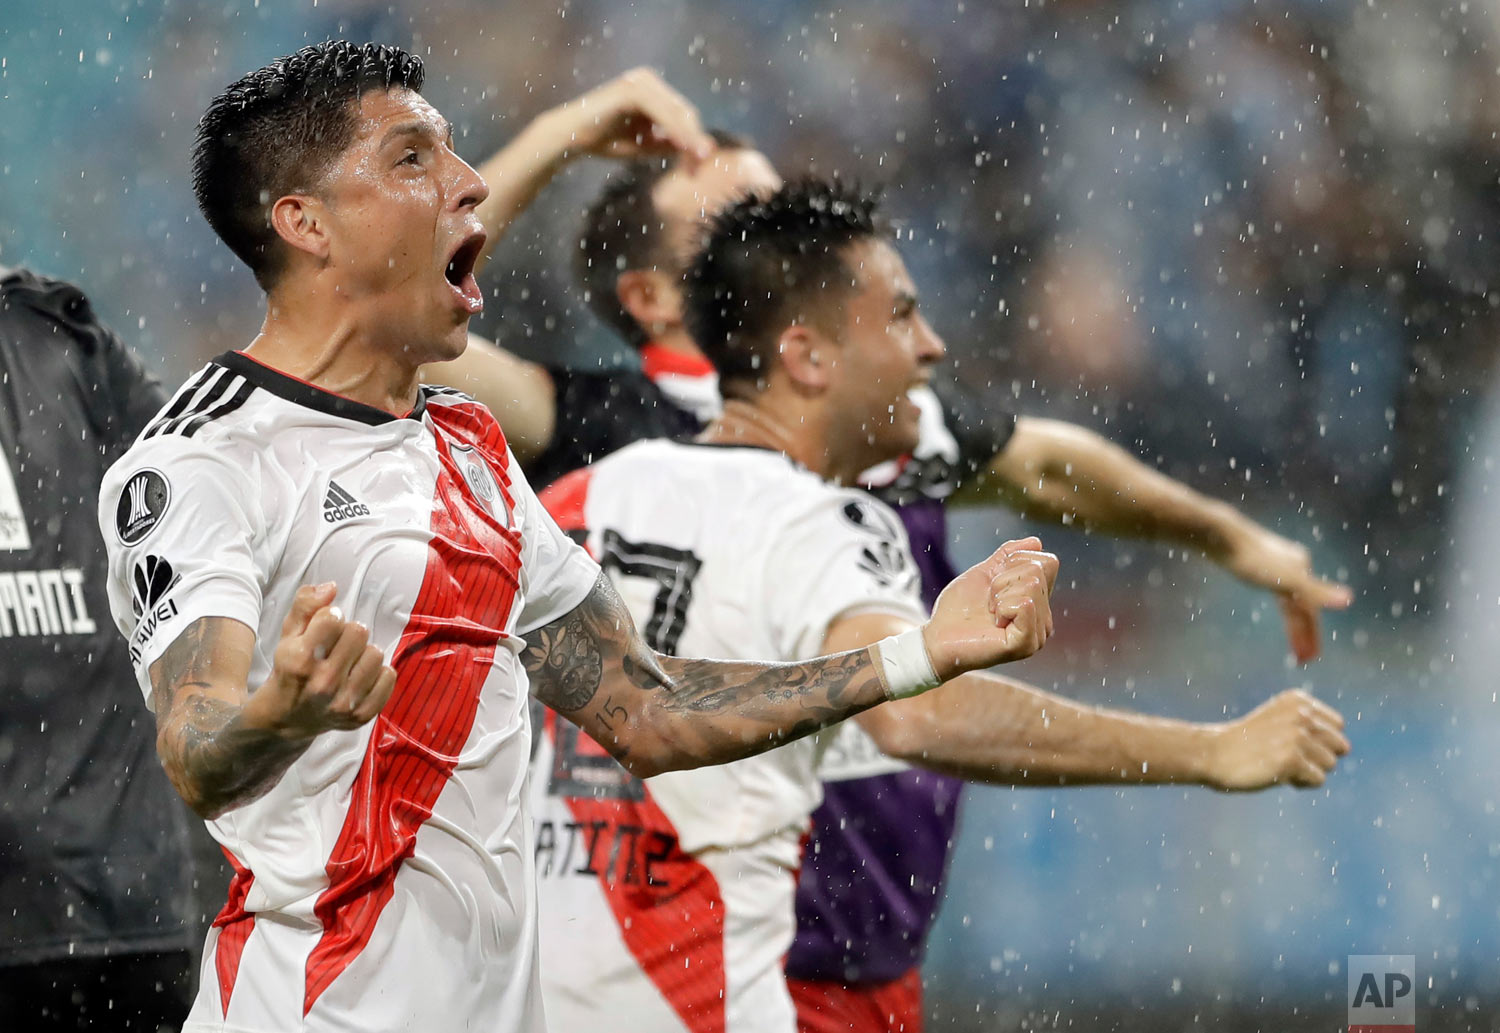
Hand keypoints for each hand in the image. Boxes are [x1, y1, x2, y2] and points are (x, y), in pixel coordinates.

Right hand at [244, 583, 396, 740]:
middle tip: (337, 646)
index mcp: (300, 659)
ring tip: (349, 661)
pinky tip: (361, 676)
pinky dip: (379, 673)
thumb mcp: (289, 634)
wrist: (287, 716)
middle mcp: (322, 683)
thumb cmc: (291, 667)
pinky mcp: (360, 716)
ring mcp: (343, 702)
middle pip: (359, 632)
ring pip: (376, 653)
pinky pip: (389, 677)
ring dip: (364, 653)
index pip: (333, 617)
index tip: (325, 626)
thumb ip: (305, 604)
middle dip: (348, 633)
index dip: (330, 616)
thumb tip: (331, 587)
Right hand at [550, 68, 712, 164]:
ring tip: (696, 162)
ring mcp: (641, 82)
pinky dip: (674, 130)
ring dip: (689, 138)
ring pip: (676, 112)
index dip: (694, 141)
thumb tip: (699, 149)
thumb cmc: (604, 141)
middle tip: (699, 168)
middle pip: (684, 112)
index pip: (683, 115)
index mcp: (652, 91)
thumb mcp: (644, 145)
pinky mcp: (633, 90)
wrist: (571, 138)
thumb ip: (669, 144)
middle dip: (695, 141)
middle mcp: (648, 81)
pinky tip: (683, 147)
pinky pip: (662, 112)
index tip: (697, 169)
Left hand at [922, 536, 1058, 678]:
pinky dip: (1002, 607)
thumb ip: (1009, 556)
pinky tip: (994, 624)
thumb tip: (1036, 542)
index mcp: (1038, 603)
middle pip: (1038, 571)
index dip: (1014, 563)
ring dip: (999, 594)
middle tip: (988, 603)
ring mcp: (1038, 634)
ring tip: (990, 613)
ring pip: (1032, 585)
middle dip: (1003, 579)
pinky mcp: (1026, 644)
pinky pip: (1025, 604)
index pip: (1048, 562)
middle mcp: (1044, 619)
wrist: (938, 637)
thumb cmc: (958, 610)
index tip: (994, 585)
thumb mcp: (985, 574)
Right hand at [1204, 689, 1348, 790]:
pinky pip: (1317, 779)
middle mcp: (1301, 714)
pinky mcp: (1292, 760)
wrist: (1213, 753)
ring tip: (1281, 766)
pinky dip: (1302, 783)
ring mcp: (1297, 737)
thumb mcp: (1278, 719)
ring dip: (1309, 771)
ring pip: (1330, 764)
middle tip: (1290, 758)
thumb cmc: (1247, 741)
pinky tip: (1278, 776)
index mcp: (1298, 700)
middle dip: (1320, 756)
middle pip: (1339, 745)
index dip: (1319, 740)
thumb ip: (1308, 724)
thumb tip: (1345, 748)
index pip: (1337, 726)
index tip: (1292, 742)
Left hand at [1222, 526, 1351, 662]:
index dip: (1311, 636)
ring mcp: (1277, 563)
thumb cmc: (1251, 559)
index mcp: (1302, 570)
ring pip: (1290, 599)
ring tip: (1293, 642)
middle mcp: (1294, 566)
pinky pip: (1277, 590)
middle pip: (1302, 607)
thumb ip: (1314, 591)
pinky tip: (1279, 604)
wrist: (1219, 534)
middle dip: (1303, 634)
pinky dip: (1282, 604)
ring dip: (1293, 622)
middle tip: (1302, 659)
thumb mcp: (1284, 578)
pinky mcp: (1258, 562)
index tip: (1309, 659)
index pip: (1311, 612)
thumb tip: (1348, 599)